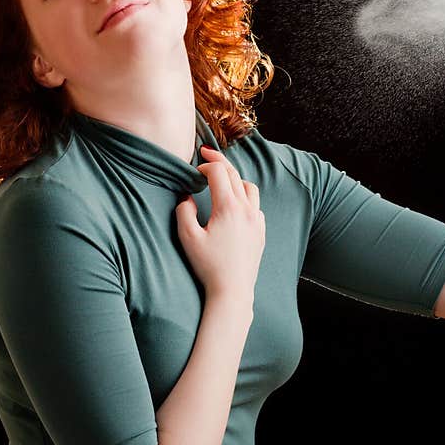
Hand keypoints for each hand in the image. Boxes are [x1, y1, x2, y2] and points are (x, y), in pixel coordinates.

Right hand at [175, 145, 264, 301]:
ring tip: (222, 180)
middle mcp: (246, 209)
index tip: (195, 170)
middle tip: (206, 154)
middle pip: (235, 174)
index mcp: (228, 207)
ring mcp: (257, 220)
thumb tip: (188, 197)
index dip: (205, 165)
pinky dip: (245, 197)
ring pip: (249, 187)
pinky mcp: (261, 231)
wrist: (233, 290)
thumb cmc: (208, 266)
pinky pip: (256, 205)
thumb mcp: (187, 237)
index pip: (219, 172)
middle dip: (219, 161)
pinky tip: (234, 205)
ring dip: (235, 178)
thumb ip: (184, 211)